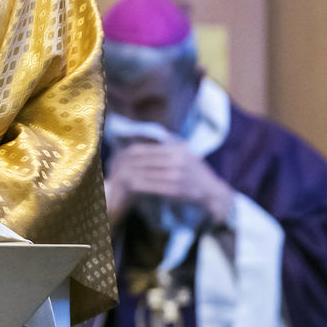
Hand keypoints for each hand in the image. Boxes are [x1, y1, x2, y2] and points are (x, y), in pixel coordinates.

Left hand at [106, 140, 234, 222]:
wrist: (214, 193)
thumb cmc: (196, 174)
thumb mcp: (186, 153)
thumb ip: (170, 143)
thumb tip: (152, 134)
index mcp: (178, 149)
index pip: (147, 148)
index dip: (130, 152)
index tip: (117, 156)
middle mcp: (179, 159)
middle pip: (145, 160)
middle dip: (127, 164)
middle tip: (112, 167)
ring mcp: (179, 175)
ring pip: (148, 173)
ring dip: (131, 175)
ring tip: (118, 177)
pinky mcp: (179, 190)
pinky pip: (155, 187)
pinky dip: (142, 186)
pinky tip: (131, 187)